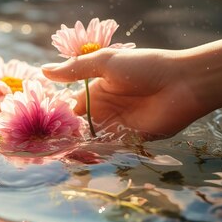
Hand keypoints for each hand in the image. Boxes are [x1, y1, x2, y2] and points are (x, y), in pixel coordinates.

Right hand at [42, 48, 206, 139]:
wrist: (184, 83)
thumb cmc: (145, 67)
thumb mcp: (106, 63)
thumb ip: (75, 69)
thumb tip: (43, 71)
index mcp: (96, 91)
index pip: (70, 108)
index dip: (56, 115)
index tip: (38, 123)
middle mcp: (104, 111)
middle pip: (78, 128)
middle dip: (64, 136)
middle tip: (44, 144)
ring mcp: (117, 127)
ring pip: (91, 141)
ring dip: (76, 147)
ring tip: (57, 153)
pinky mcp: (131, 141)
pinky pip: (109, 150)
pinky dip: (94, 154)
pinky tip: (79, 157)